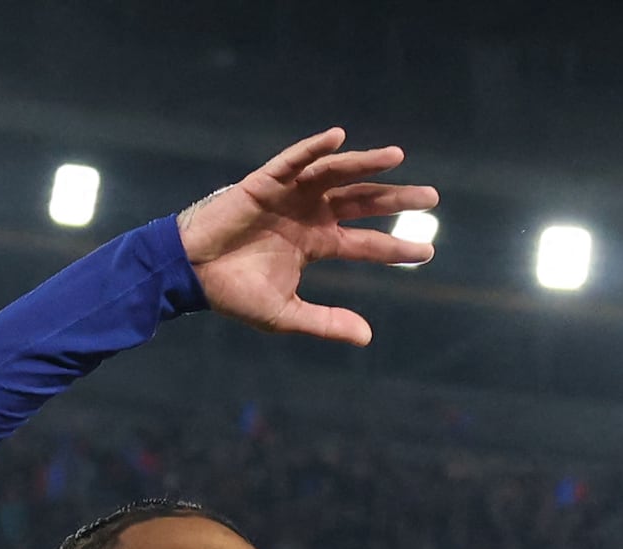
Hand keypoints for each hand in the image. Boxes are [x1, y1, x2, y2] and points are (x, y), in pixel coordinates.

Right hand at [175, 130, 433, 347]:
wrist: (190, 275)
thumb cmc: (234, 293)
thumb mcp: (286, 314)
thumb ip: (326, 321)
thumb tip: (368, 336)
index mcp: (316, 243)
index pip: (365, 242)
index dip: (395, 246)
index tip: (428, 250)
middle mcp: (309, 214)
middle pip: (362, 201)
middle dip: (395, 198)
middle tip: (431, 197)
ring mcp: (290, 195)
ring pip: (336, 174)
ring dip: (365, 163)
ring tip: (397, 158)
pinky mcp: (265, 182)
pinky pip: (294, 160)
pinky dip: (314, 148)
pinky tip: (338, 138)